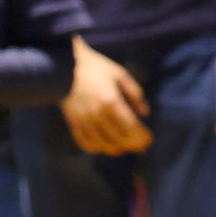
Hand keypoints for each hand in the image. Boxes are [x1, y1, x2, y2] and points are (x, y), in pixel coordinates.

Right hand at [62, 40, 151, 154]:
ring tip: (126, 146)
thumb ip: (135, 94)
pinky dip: (98, 148)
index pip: (131, 127)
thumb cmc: (97, 69)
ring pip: (103, 145)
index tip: (149, 139)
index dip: (142, 137)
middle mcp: (97, 115)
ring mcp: (84, 121)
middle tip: (142, 146)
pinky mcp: (73, 124)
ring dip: (117, 149)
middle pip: (119, 139)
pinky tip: (105, 145)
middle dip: (133, 145)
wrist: (65, 67)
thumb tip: (145, 114)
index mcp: (111, 101)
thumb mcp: (121, 75)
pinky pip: (86, 143)